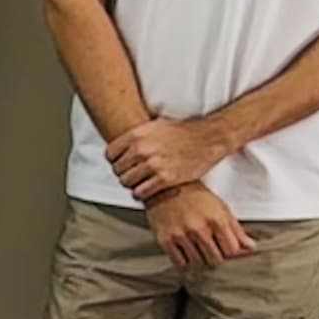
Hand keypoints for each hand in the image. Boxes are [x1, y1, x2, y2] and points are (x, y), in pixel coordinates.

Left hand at [106, 115, 229, 201]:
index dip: (115, 161)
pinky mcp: (165, 179)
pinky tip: (148, 189)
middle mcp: (143, 149)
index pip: (110, 154)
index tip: (121, 163)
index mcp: (138, 135)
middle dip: (124, 173)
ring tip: (141, 181)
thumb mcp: (155, 125)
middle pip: (117, 170)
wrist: (208, 138)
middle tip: (133, 174)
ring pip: (126, 182)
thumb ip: (137, 136)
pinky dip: (141, 193)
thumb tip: (122, 145)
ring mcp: (153, 165)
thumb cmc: (184, 131)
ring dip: (132, 184)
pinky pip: (140, 192)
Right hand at [146, 185, 256, 270]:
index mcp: (216, 219)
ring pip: (198, 263)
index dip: (231, 252)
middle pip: (216, 259)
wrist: (166, 188)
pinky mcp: (166, 240)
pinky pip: (180, 262)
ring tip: (197, 245)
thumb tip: (250, 247)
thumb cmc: (195, 197)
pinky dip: (185, 260)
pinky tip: (186, 248)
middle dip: (216, 255)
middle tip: (212, 247)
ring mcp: (181, 235)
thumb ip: (236, 230)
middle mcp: (199, 228)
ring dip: (200, 258)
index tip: (227, 249)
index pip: (232, 250)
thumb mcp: (221, 208)